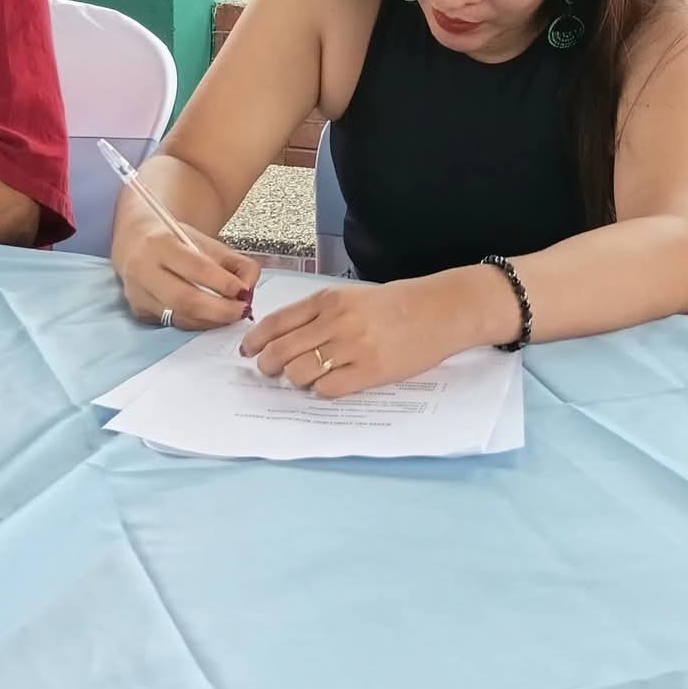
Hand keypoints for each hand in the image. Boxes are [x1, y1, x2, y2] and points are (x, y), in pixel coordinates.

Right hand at [112, 220, 259, 330]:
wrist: (137, 241)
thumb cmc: (178, 242)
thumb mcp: (209, 243)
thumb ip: (237, 263)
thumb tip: (248, 290)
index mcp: (161, 243)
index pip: (196, 268)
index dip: (223, 283)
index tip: (243, 291)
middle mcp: (143, 270)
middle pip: (185, 299)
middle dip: (220, 310)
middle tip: (242, 311)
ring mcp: (138, 294)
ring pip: (180, 316)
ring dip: (211, 320)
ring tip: (231, 314)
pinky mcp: (139, 312)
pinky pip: (174, 322)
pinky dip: (198, 322)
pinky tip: (211, 317)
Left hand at [240, 275, 494, 397]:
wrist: (440, 310)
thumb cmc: (397, 305)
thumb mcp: (353, 297)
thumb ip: (320, 314)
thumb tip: (284, 338)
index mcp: (328, 300)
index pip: (276, 322)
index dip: (255, 340)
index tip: (247, 351)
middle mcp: (336, 322)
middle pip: (280, 351)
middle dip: (268, 366)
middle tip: (271, 372)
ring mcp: (353, 347)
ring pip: (299, 373)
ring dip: (294, 381)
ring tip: (303, 380)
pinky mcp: (370, 371)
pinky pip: (328, 389)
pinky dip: (322, 391)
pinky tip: (330, 385)